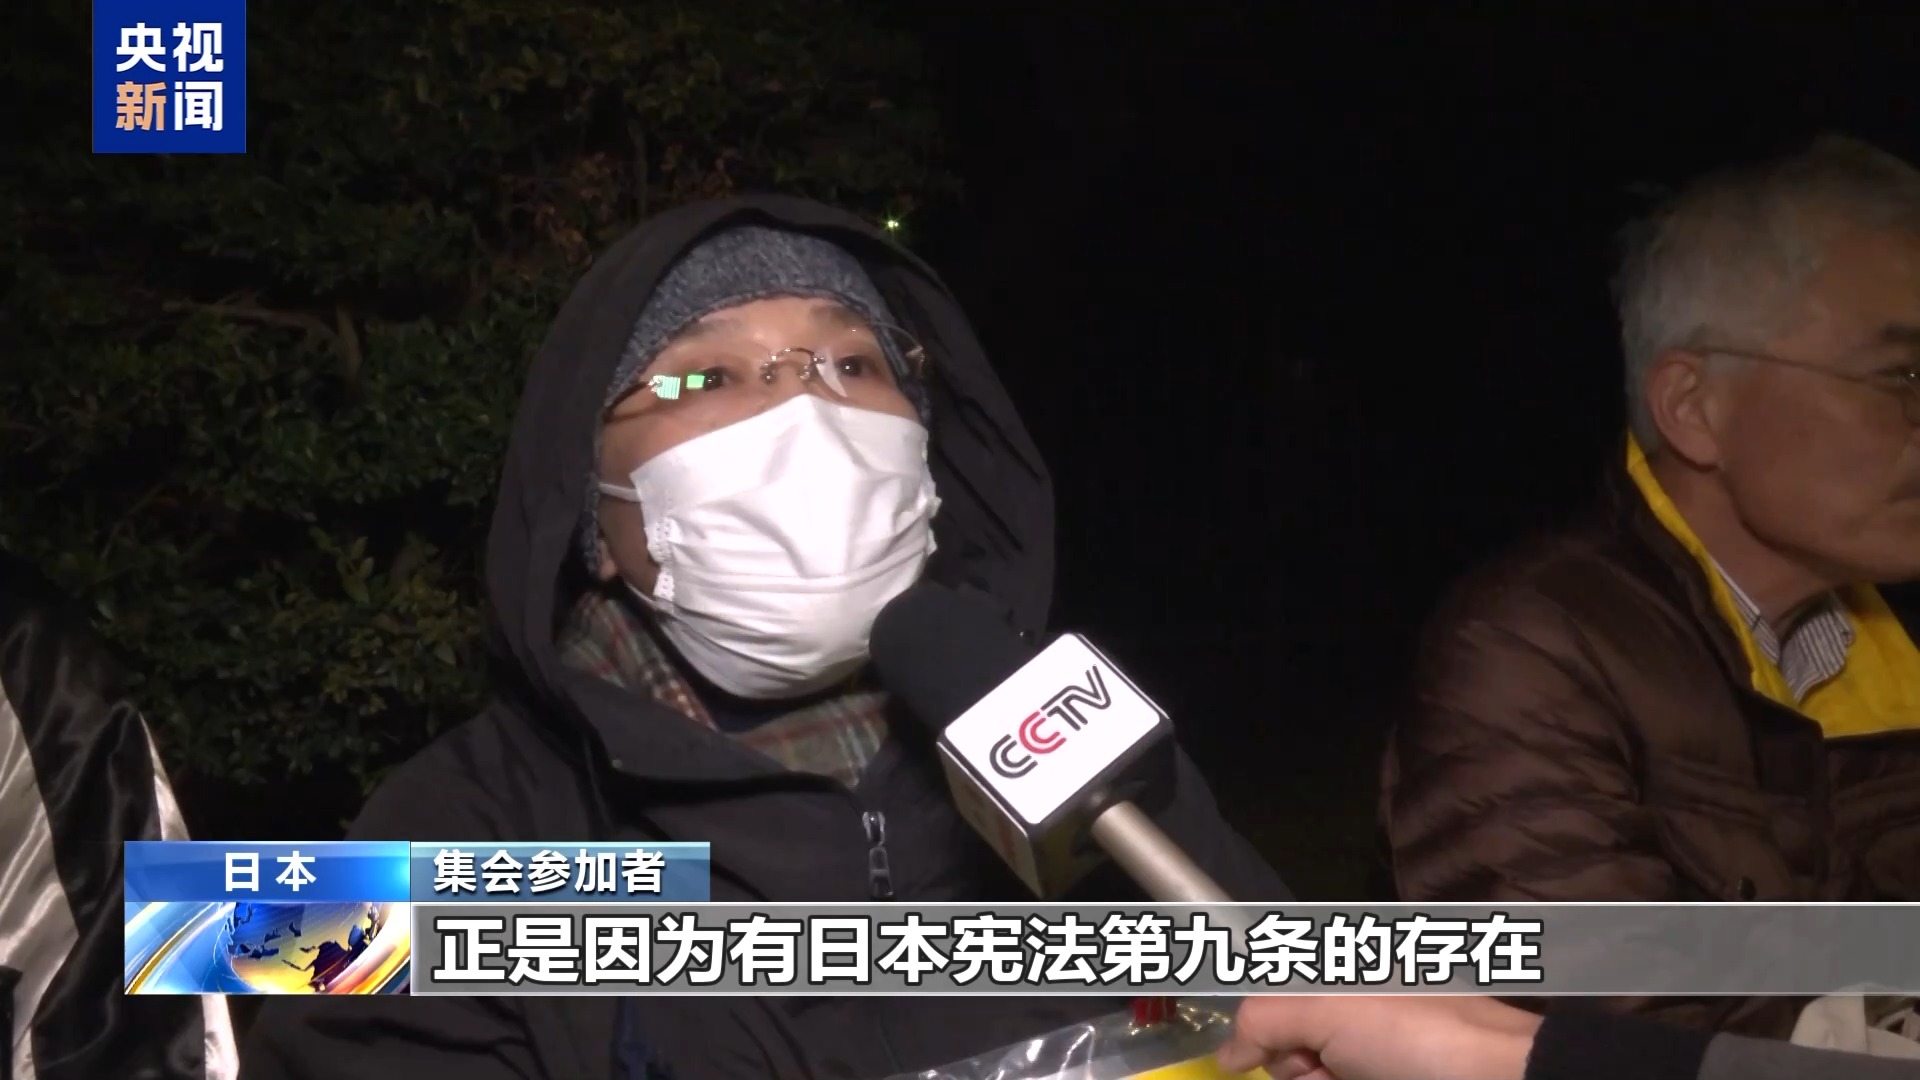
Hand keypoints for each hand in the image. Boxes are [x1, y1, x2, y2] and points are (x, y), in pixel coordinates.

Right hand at [1217, 996, 1542, 1079]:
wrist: (1505, 1077)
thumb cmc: (1415, 1038)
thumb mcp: (1327, 1011)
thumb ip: (1262, 1021)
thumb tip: (1227, 1056)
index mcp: (1339, 974)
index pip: (1270, 1005)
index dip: (1262, 1035)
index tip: (1273, 1053)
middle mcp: (1354, 1012)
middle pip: (1289, 1052)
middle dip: (1298, 1070)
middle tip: (1327, 1072)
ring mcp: (1373, 1056)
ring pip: (1315, 1077)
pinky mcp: (1385, 1078)